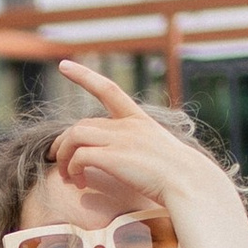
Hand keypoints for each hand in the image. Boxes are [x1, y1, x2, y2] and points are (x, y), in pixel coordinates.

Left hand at [49, 61, 225, 212]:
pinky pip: (79, 156)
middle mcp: (128, 125)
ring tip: (67, 175)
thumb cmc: (179, 177)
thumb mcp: (159, 154)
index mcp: (139, 120)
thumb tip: (131, 159)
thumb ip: (140, 149)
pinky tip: (78, 182)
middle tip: (58, 161)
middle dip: (63, 142)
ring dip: (64, 156)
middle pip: (82, 124)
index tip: (65, 65)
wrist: (189, 183)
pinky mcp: (113, 157)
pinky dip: (72, 168)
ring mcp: (120, 139)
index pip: (108, 89)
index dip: (84, 76)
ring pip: (75, 135)